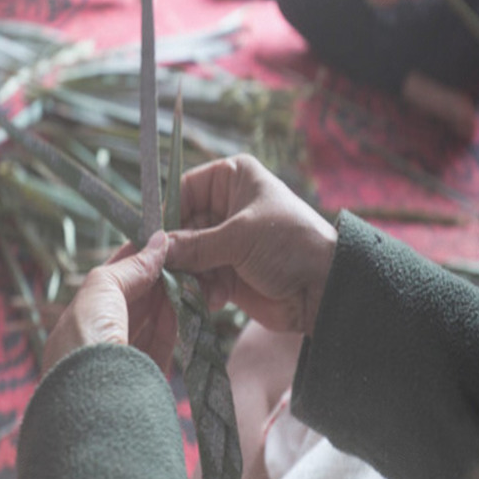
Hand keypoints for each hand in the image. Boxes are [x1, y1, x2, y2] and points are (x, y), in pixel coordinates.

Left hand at [41, 231, 176, 375]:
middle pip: (132, 302)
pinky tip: (186, 305)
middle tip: (182, 258)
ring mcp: (121, 362)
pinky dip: (174, 324)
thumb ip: (131, 266)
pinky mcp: (145, 380)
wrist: (96, 401)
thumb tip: (159, 241)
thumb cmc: (87, 337)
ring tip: (189, 278)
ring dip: (169, 299)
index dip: (134, 259)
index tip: (160, 240)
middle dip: (156, 279)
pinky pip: (162, 347)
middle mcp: (96, 340)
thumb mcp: (101, 288)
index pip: (110, 281)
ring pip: (149, 323)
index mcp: (77, 320)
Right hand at [165, 154, 337, 335]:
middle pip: (182, 226)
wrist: (325, 288)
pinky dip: (204, 289)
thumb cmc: (289, 244)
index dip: (168, 212)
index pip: (185, 188)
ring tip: (204, 288)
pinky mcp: (228, 272)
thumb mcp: (240, 237)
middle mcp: (227, 206)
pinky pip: (200, 278)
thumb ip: (195, 245)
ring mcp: (226, 241)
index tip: (153, 238)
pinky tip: (218, 299)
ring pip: (188, 255)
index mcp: (233, 179)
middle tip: (168, 271)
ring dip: (192, 275)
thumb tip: (157, 250)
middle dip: (177, 252)